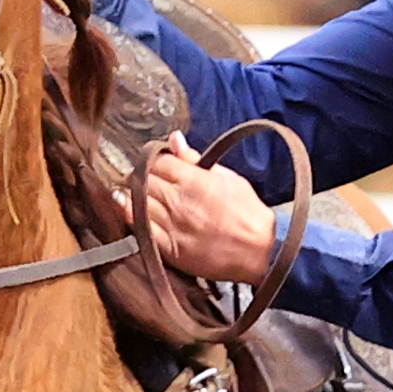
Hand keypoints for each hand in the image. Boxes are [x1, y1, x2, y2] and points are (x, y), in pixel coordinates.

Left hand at [144, 132, 278, 286]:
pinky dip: (133, 217)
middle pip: (144, 180)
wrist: (260, 252)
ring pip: (137, 202)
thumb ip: (196, 159)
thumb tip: (175, 139)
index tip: (159, 164)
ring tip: (138, 193)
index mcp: (193, 180)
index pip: (159, 161)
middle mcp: (179, 201)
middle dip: (144, 176)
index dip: (156, 160)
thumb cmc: (248, 214)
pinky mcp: (169, 248)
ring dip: (134, 195)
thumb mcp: (228, 178)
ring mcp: (172, 226)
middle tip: (147, 178)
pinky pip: (141, 229)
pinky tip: (132, 211)